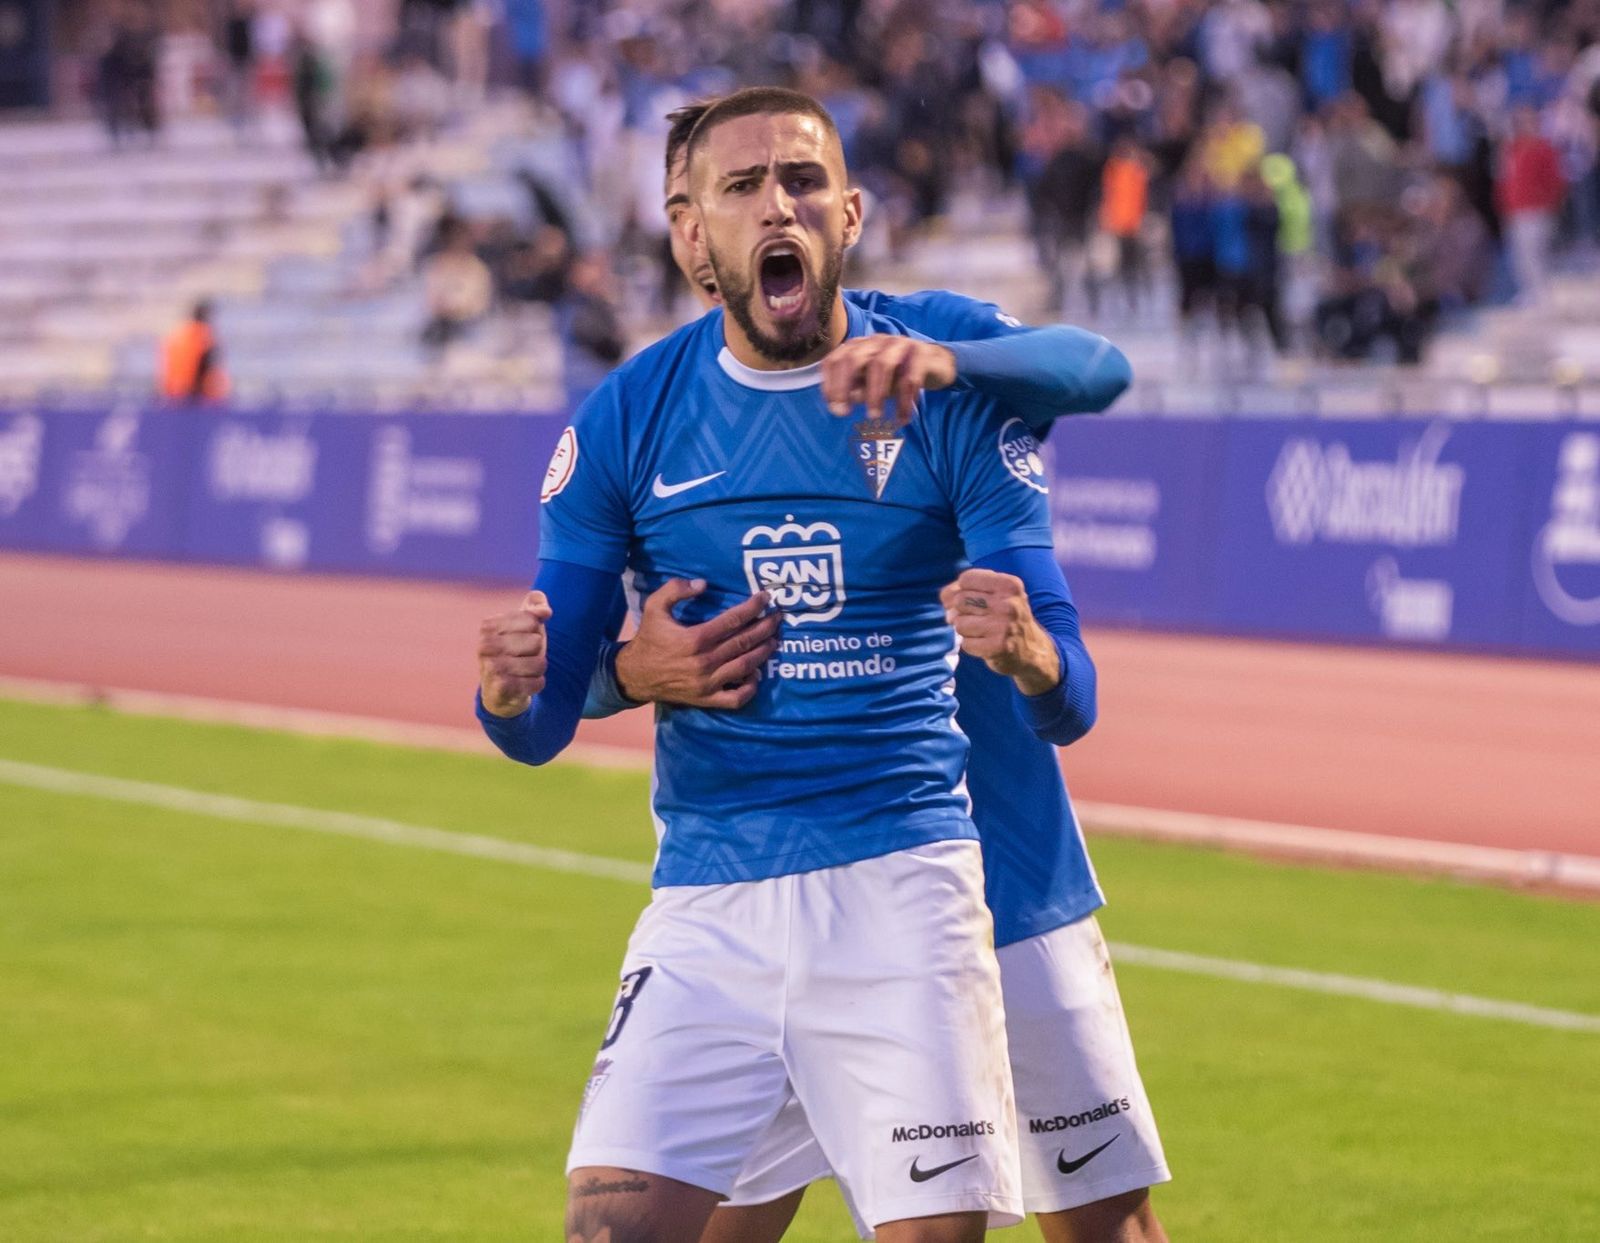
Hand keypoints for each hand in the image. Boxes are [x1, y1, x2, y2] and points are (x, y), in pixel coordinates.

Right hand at [477, 590, 551, 717]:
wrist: (500, 690)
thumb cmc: (517, 650)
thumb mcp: (526, 623)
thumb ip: (536, 606)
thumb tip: (545, 612)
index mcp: (488, 626)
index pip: (532, 620)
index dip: (535, 630)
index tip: (522, 638)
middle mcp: (485, 645)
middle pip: (537, 642)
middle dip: (536, 651)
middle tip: (521, 658)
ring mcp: (491, 667)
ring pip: (540, 663)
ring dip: (538, 669)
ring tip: (524, 672)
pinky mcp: (502, 688)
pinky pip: (537, 682)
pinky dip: (537, 684)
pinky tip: (525, 684)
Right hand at [615, 578, 781, 709]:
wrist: (635, 675)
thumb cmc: (648, 638)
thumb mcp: (653, 607)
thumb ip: (675, 590)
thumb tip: (702, 584)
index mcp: (695, 639)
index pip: (733, 621)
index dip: (753, 607)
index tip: (766, 598)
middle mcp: (704, 662)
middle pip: (744, 642)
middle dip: (765, 628)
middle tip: (778, 618)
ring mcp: (708, 683)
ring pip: (745, 667)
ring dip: (763, 653)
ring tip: (774, 640)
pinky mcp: (707, 698)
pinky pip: (736, 698)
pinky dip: (750, 688)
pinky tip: (756, 675)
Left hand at [821, 335, 956, 423]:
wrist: (936, 364)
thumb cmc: (898, 375)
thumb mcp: (874, 384)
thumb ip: (858, 390)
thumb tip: (844, 403)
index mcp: (860, 346)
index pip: (836, 359)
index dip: (829, 383)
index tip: (832, 407)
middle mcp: (877, 341)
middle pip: (854, 358)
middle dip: (845, 387)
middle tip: (844, 413)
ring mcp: (900, 344)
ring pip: (882, 364)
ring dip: (875, 394)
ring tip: (874, 417)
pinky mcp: (921, 353)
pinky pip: (910, 377)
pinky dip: (904, 401)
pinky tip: (902, 419)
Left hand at [940, 568, 1059, 695]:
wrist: (1032, 650)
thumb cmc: (1005, 617)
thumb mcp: (996, 594)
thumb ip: (967, 588)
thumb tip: (944, 596)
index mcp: (1009, 585)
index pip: (966, 579)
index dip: (958, 590)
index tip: (967, 600)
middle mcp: (1009, 603)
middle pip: (960, 601)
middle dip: (959, 611)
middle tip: (973, 618)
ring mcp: (1004, 626)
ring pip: (959, 623)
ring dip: (965, 630)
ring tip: (981, 631)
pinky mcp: (998, 647)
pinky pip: (966, 643)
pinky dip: (970, 645)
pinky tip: (984, 643)